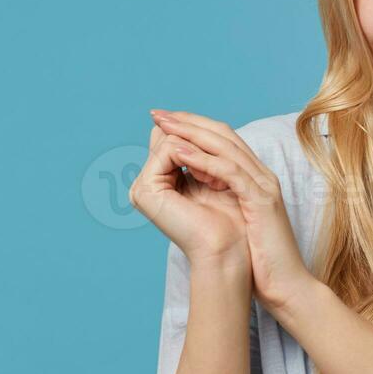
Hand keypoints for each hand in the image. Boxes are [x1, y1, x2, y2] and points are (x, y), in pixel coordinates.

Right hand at [129, 116, 250, 270]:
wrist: (227, 251)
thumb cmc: (229, 222)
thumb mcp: (214, 179)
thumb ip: (197, 154)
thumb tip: (186, 122)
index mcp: (161, 183)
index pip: (174, 140)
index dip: (201, 141)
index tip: (222, 169)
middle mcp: (148, 184)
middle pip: (169, 136)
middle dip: (199, 142)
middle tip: (218, 175)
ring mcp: (144, 187)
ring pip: (171, 139)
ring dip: (201, 151)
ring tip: (216, 181)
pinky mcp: (146, 189)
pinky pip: (169, 149)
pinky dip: (194, 154)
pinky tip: (210, 177)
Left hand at [148, 109, 316, 312]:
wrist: (284, 284)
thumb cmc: (258, 259)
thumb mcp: (234, 220)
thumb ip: (217, 198)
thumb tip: (186, 186)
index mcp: (255, 178)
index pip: (223, 139)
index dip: (192, 126)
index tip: (163, 122)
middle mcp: (262, 175)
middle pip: (223, 134)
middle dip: (188, 122)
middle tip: (157, 114)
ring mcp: (264, 185)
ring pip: (226, 146)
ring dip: (191, 133)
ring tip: (163, 126)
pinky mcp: (262, 200)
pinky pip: (230, 172)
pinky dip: (202, 160)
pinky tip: (178, 154)